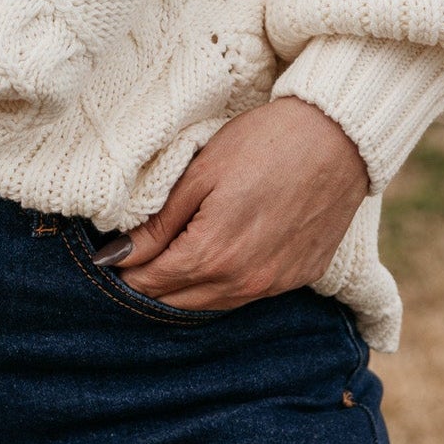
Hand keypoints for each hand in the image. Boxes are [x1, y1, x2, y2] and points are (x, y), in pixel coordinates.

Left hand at [95, 97, 370, 311]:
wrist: (336, 139)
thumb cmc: (264, 144)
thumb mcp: (201, 173)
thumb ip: (160, 222)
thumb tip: (118, 254)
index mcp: (213, 254)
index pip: (153, 282)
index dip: (125, 271)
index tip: (106, 258)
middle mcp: (243, 282)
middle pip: (179, 302)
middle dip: (150, 286)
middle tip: (130, 262)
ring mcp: (274, 284)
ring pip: (213, 304)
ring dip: (185, 290)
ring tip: (164, 264)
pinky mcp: (298, 278)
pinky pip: (247, 296)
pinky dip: (221, 286)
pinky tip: (212, 263)